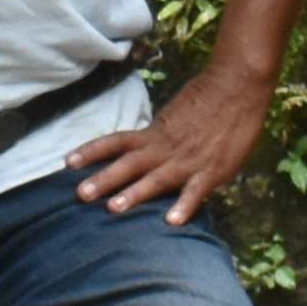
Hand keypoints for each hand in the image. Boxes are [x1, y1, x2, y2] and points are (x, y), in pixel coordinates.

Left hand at [70, 63, 271, 225]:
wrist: (239, 84)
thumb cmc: (209, 97)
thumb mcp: (176, 116)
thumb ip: (161, 136)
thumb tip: (143, 150)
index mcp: (155, 132)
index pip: (116, 141)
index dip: (92, 151)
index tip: (67, 162)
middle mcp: (166, 147)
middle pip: (128, 164)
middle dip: (104, 179)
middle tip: (80, 194)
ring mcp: (188, 160)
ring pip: (155, 179)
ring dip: (134, 194)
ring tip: (113, 209)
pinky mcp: (212, 170)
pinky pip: (194, 191)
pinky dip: (184, 205)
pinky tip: (172, 221)